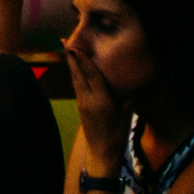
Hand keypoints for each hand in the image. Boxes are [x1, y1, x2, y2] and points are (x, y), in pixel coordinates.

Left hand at [66, 44, 131, 171]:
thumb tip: (128, 79)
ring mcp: (82, 104)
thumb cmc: (118, 133)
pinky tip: (74, 69)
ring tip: (67, 50)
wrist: (102, 151)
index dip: (82, 61)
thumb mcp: (127, 112)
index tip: (75, 47)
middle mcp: (88, 100)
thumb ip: (126, 95)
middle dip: (71, 58)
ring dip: (71, 65)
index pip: (91, 76)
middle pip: (77, 75)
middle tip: (65, 41)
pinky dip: (75, 75)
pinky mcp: (80, 107)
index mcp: (101, 101)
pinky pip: (77, 87)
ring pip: (75, 80)